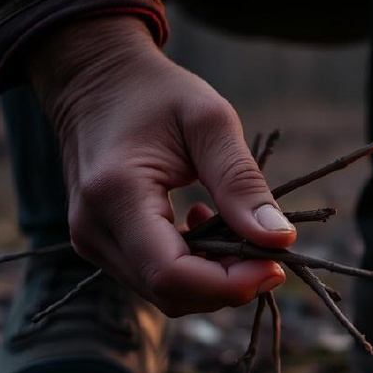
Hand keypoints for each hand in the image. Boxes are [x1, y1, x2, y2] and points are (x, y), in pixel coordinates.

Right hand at [26, 16, 294, 316]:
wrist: (93, 78)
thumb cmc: (154, 91)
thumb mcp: (210, 121)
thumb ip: (242, 182)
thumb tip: (280, 240)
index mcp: (116, 194)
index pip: (172, 275)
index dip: (230, 284)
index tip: (277, 264)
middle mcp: (94, 229)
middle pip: (170, 294)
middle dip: (229, 284)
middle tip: (271, 251)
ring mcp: (92, 242)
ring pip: (164, 294)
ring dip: (215, 278)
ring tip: (241, 232)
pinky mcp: (101, 245)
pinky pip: (154, 277)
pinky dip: (194, 268)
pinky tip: (207, 225)